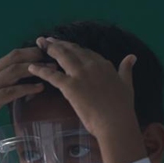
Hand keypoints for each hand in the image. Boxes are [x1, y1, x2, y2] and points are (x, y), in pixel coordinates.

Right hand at [0, 47, 48, 162]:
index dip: (30, 51)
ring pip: (13, 71)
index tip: (47, 52)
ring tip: (52, 70)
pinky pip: (10, 91)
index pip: (11, 56)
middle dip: (35, 54)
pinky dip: (26, 88)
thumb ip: (1, 89)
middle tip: (54, 55)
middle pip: (14, 58)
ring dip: (35, 69)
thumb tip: (20, 87)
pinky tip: (39, 88)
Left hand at [28, 37, 146, 162]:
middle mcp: (92, 65)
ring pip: (62, 57)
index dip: (74, 47)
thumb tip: (132, 56)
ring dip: (49, 49)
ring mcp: (80, 75)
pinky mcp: (70, 86)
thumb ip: (127, 70)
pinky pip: (52, 75)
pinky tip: (31, 68)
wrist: (116, 122)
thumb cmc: (122, 108)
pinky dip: (40, 70)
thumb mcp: (127, 85)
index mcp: (105, 65)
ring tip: (39, 45)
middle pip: (72, 50)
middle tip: (45, 40)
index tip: (65, 44)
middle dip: (58, 43)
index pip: (86, 52)